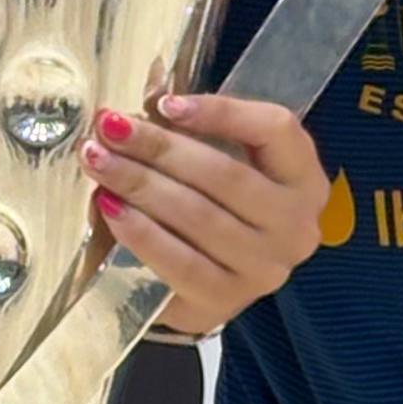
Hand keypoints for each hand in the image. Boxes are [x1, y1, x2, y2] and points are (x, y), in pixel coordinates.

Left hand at [79, 90, 330, 335]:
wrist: (209, 283)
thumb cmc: (216, 206)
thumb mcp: (223, 161)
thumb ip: (193, 132)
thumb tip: (129, 114)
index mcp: (304, 179)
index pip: (274, 130)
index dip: (220, 112)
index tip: (164, 103)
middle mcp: (295, 225)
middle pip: (224, 175)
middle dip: (158, 147)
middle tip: (109, 127)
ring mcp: (264, 268)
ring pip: (198, 216)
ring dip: (139, 184)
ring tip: (98, 160)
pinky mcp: (225, 300)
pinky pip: (178, 262)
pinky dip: (140, 232)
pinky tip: (109, 207)